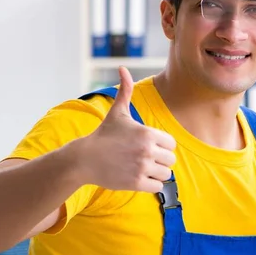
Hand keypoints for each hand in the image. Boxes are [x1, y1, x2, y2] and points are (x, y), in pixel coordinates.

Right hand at [79, 66, 176, 191]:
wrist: (84, 158)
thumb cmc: (103, 135)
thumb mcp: (117, 112)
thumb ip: (126, 90)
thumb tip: (122, 68)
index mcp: (147, 133)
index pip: (171, 144)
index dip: (162, 146)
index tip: (149, 147)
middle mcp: (147, 150)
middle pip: (171, 160)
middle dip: (161, 161)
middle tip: (146, 159)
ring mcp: (142, 167)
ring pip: (166, 174)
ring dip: (157, 173)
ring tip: (143, 169)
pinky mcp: (136, 183)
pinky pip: (158, 187)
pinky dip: (152, 184)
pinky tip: (140, 178)